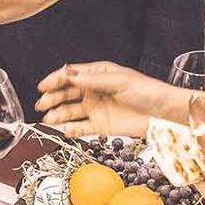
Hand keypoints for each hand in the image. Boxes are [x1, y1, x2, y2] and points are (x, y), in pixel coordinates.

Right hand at [34, 61, 190, 137]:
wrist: (162, 114)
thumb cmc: (146, 91)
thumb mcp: (118, 80)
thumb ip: (91, 80)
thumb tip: (68, 74)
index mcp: (98, 75)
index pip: (71, 75)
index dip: (55, 80)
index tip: (43, 86)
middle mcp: (94, 91)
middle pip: (67, 93)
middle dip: (52, 98)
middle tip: (41, 104)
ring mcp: (96, 108)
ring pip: (70, 111)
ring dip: (58, 115)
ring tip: (47, 120)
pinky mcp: (101, 126)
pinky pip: (81, 128)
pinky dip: (70, 129)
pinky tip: (63, 130)